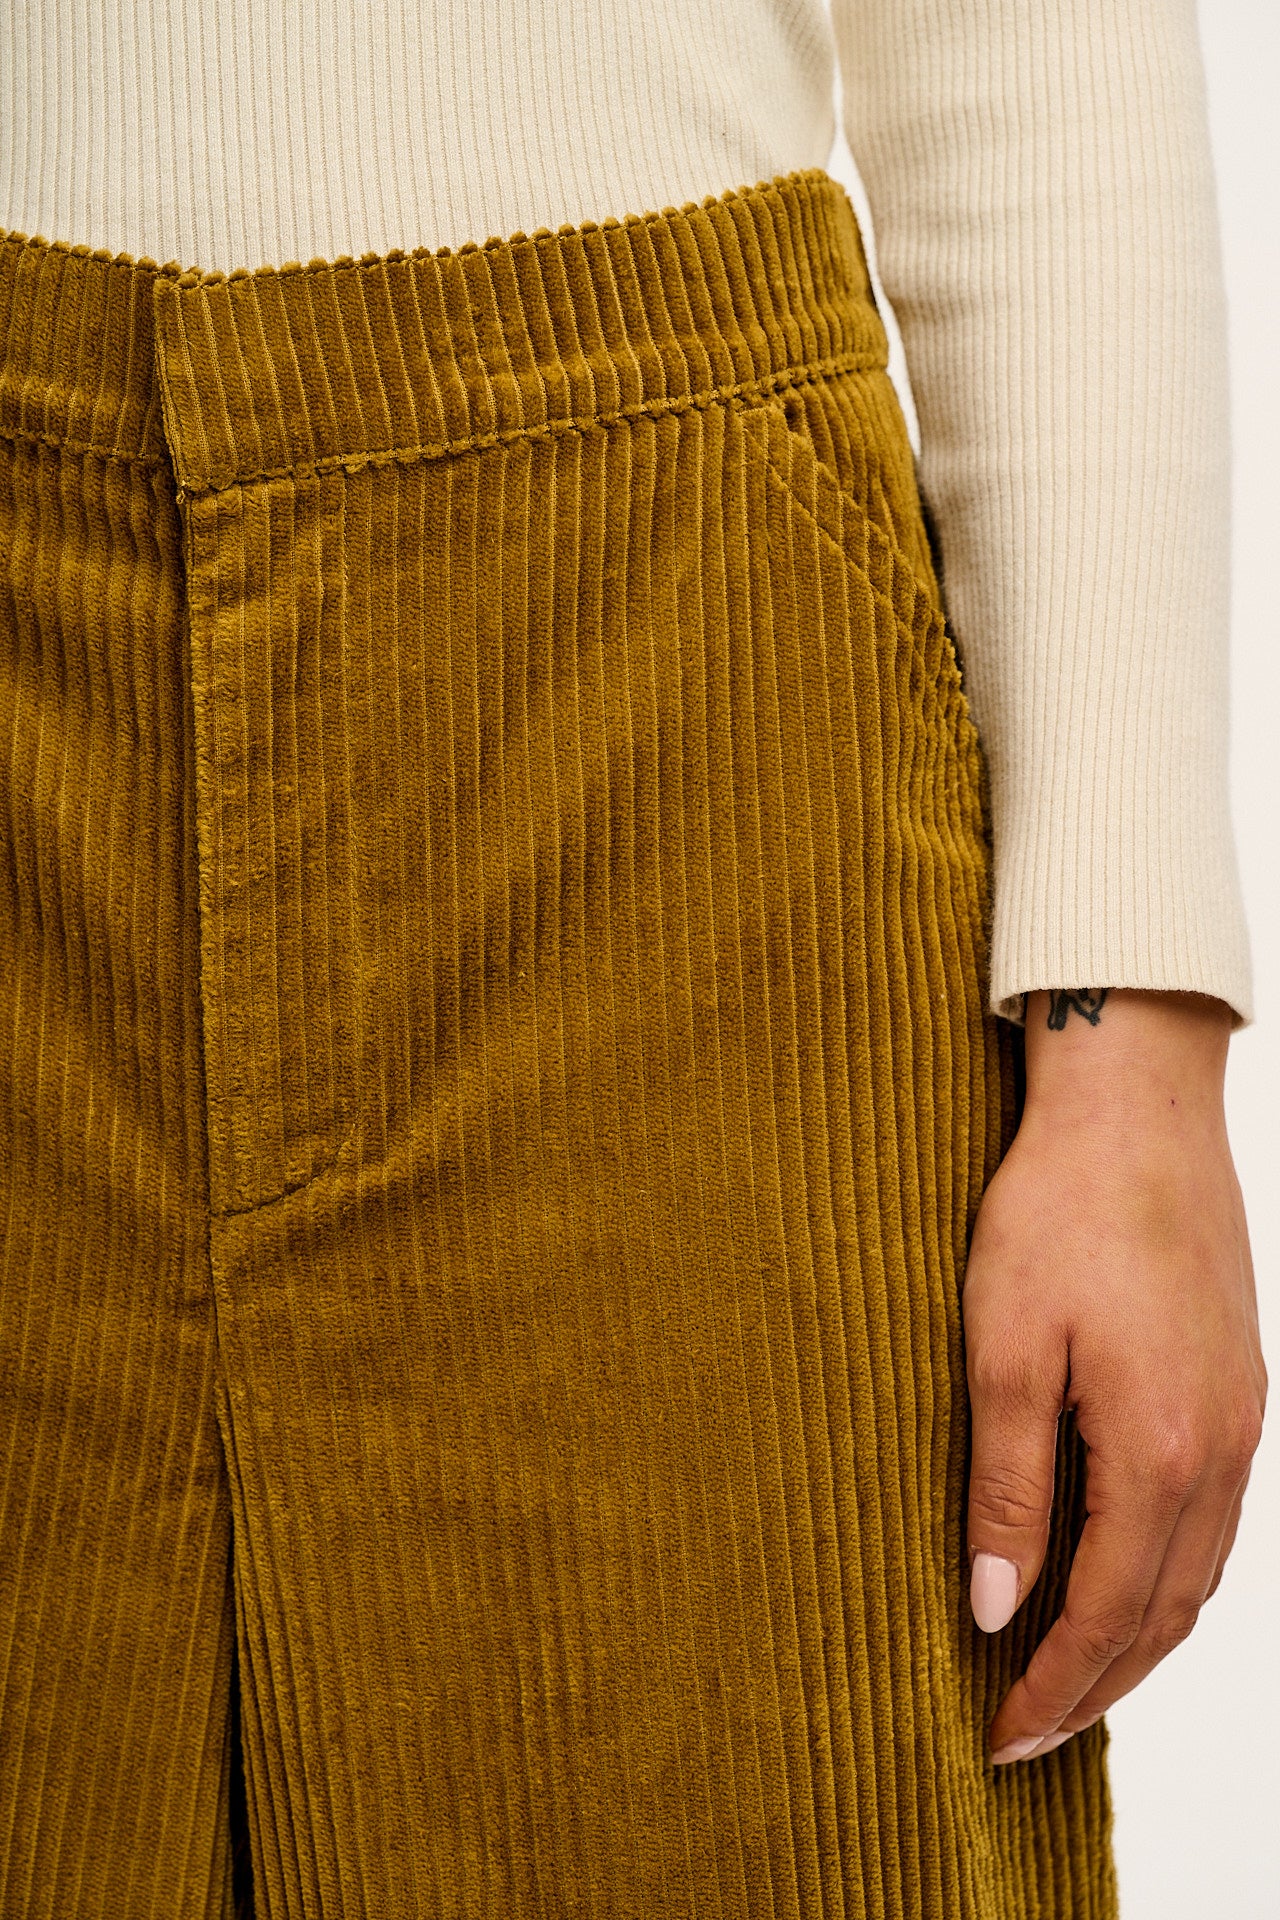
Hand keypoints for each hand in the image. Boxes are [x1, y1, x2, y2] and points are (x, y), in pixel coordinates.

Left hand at [961, 987, 1265, 1763]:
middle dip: (1097, 1687)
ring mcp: (1242, 1419)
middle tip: (1030, 1736)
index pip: (1105, 1612)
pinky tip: (1128, 1578)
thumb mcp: (1004, 1350)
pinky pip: (1214, 1521)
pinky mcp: (1238, 1386)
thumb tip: (999, 1608)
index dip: (1053, 1686)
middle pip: (1165, 1613)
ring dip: (1138, 1640)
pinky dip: (1169, 1577)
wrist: (1137, 1108)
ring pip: (1199, 1574)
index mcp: (1159, 1450)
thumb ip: (1009, 1488)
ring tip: (1074, 1680)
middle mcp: (1220, 1451)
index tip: (1000, 1738)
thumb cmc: (1058, 1213)